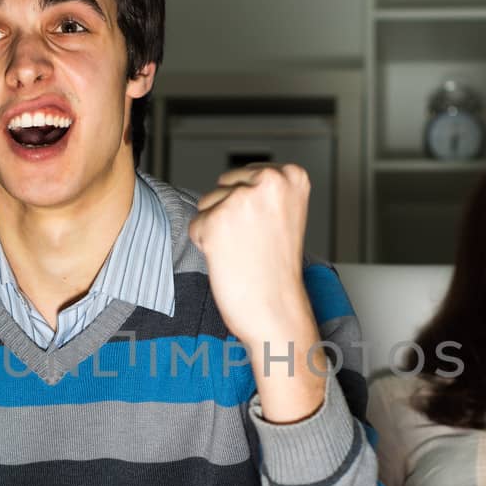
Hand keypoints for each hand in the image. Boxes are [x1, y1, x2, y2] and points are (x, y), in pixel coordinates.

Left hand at [187, 164, 321, 421]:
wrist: (277, 310)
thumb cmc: (278, 270)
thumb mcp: (284, 213)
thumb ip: (263, 190)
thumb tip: (229, 181)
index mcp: (291, 176)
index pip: (245, 175)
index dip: (249, 206)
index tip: (267, 229)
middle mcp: (267, 181)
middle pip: (224, 185)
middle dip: (230, 213)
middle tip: (254, 243)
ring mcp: (240, 200)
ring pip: (208, 204)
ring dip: (218, 229)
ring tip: (244, 252)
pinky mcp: (214, 221)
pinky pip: (195, 226)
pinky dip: (206, 245)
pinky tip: (230, 260)